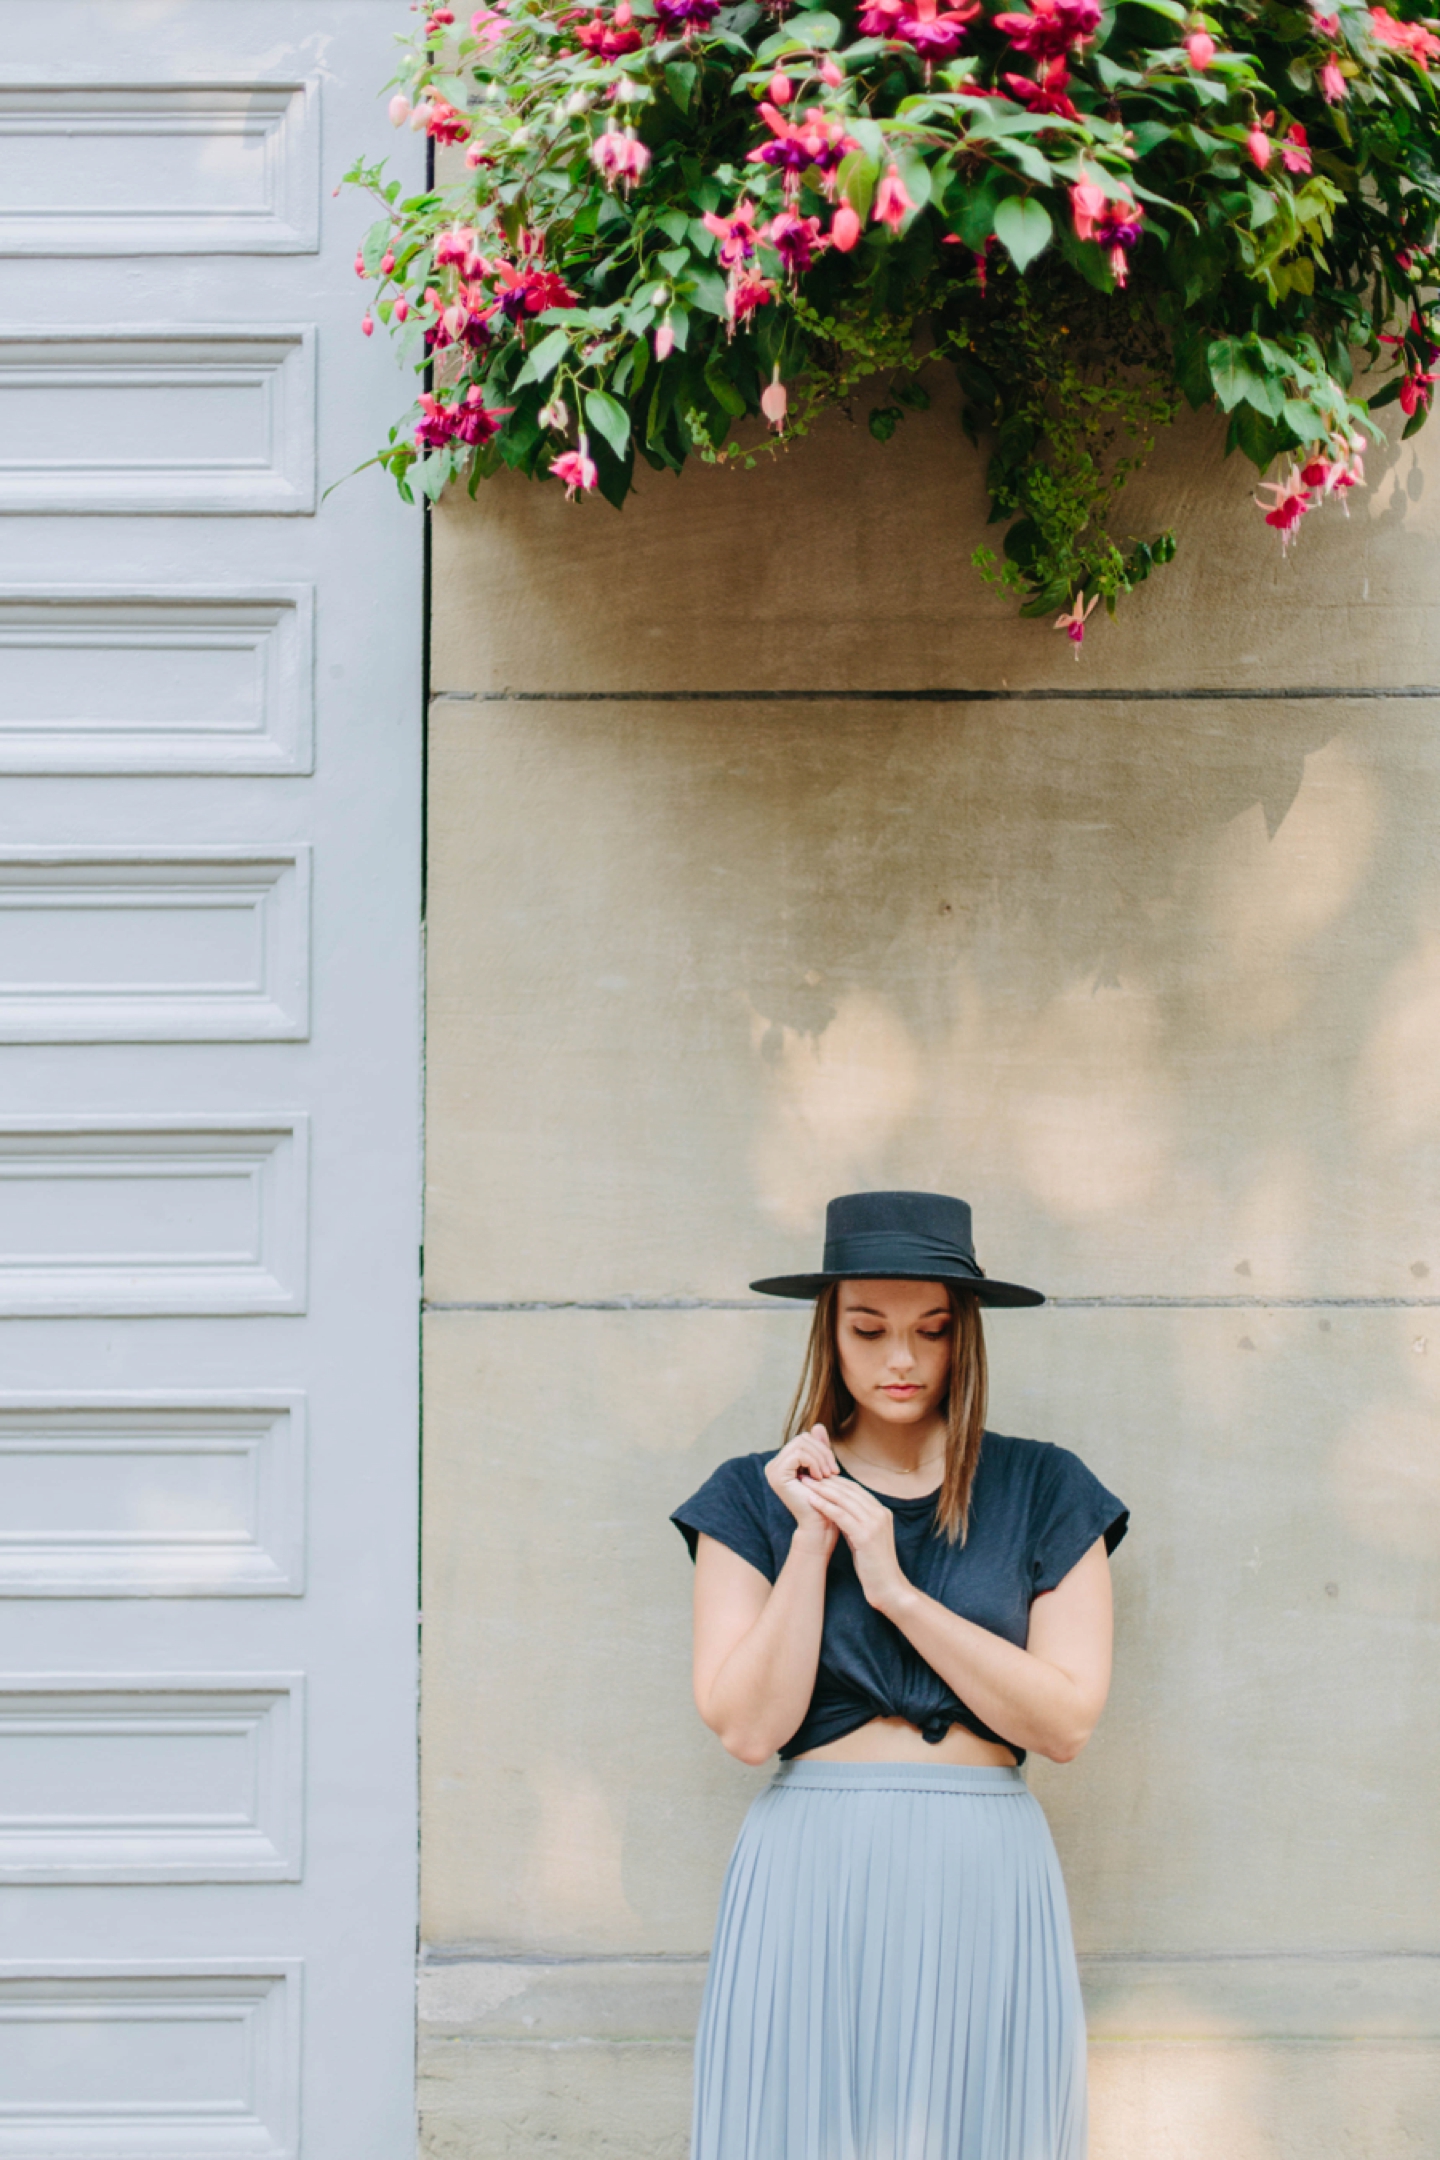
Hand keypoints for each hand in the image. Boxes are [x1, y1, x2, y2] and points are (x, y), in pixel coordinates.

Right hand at [765, 1425, 840, 1555]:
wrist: (821, 1526)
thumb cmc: (824, 1500)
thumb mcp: (824, 1468)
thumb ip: (819, 1447)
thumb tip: (817, 1425)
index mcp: (783, 1463)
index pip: (804, 1439)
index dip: (822, 1448)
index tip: (833, 1468)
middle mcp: (774, 1465)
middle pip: (802, 1438)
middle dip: (823, 1452)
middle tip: (833, 1472)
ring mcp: (773, 1470)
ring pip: (801, 1444)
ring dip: (821, 1458)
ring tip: (828, 1476)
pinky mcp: (777, 1475)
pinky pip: (799, 1454)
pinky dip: (815, 1462)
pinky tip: (820, 1478)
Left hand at [801, 1476, 907, 1611]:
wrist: (889, 1587)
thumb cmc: (874, 1566)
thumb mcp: (864, 1538)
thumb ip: (855, 1522)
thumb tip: (836, 1510)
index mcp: (882, 1512)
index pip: (856, 1489)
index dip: (836, 1481)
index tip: (818, 1476)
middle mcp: (880, 1513)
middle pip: (850, 1491)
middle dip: (827, 1481)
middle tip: (808, 1474)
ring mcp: (875, 1523)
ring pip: (844, 1500)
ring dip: (823, 1490)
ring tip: (806, 1483)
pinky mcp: (866, 1535)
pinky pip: (841, 1515)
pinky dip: (825, 1506)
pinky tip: (811, 1500)